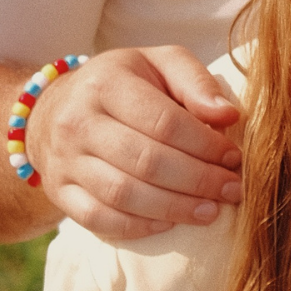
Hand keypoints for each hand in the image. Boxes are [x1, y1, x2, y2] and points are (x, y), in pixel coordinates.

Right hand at [22, 46, 243, 239]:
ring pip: (123, 194)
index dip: (205, 144)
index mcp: (106, 84)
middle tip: (232, 189)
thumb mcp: (160, 63)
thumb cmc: (124, 83)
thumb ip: (196, 82)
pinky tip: (169, 224)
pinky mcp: (58, 192)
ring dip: (174, 208)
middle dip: (198, 180)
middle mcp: (78, 123)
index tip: (234, 157)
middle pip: (146, 162)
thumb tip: (229, 115)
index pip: (164, 122)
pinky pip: (98, 218)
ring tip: (210, 211)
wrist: (56, 107)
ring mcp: (64, 161)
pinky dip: (137, 226)